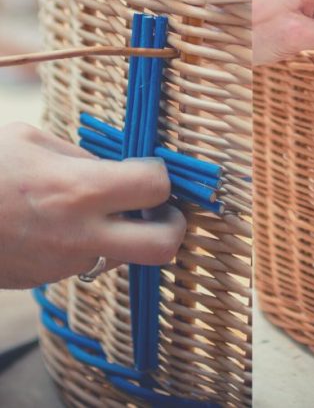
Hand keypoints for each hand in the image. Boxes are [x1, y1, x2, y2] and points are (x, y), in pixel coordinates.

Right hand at [0, 123, 185, 288]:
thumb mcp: (29, 140)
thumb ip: (80, 157)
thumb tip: (114, 168)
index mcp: (80, 189)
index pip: (156, 186)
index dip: (162, 175)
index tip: (151, 169)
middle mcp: (80, 234)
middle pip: (163, 247)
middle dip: (175, 228)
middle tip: (166, 212)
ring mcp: (63, 264)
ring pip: (123, 256)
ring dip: (124, 234)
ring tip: (94, 209)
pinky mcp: (45, 281)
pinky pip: (86, 263)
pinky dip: (87, 244)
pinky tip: (58, 224)